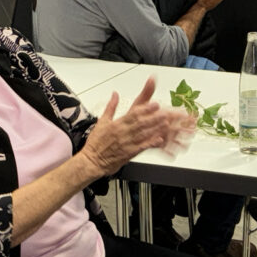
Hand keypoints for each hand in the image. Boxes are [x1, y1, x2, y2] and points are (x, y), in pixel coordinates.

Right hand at [80, 77, 195, 176]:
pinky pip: (141, 148)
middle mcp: (123, 133)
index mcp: (117, 124)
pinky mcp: (128, 154)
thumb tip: (115, 94)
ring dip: (155, 129)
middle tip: (165, 112)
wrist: (91, 161)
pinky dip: (150, 144)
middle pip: (141, 123)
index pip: (133, 114)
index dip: (145, 109)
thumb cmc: (96, 143)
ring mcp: (126, 144)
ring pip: (143, 134)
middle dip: (153, 117)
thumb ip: (111, 107)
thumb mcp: (102, 121)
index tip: (154, 104)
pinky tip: (159, 140)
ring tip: (166, 123)